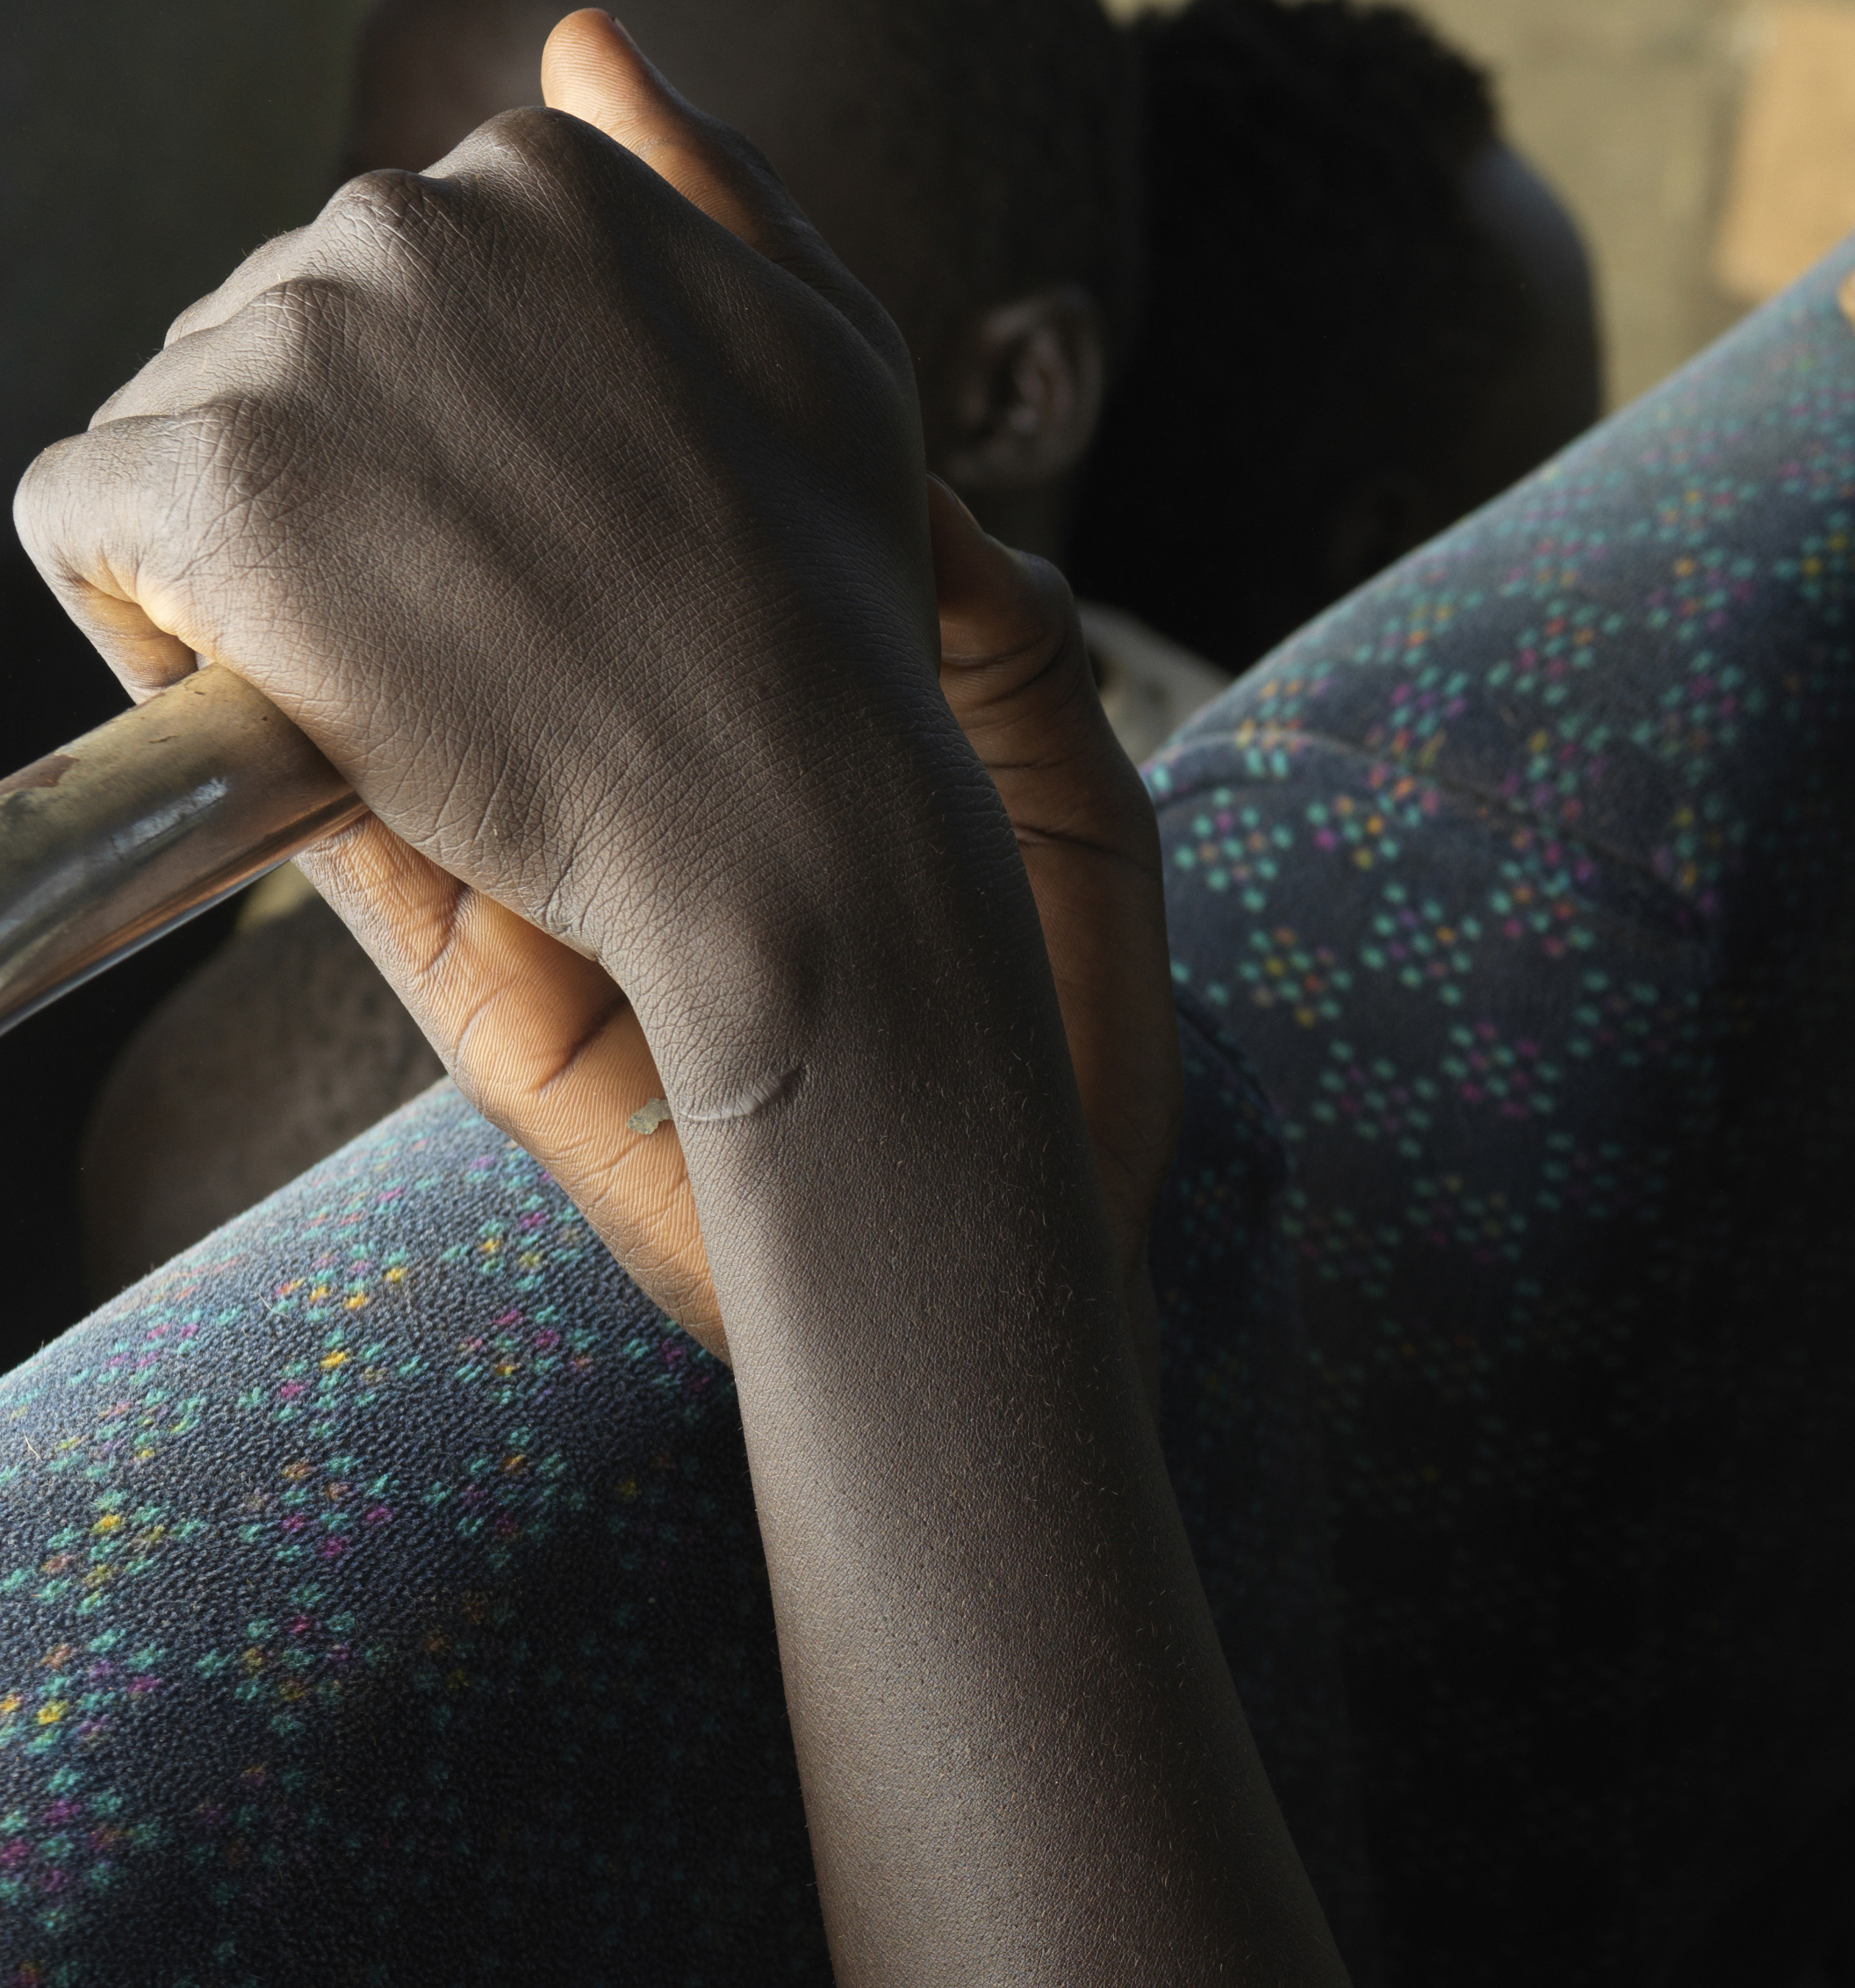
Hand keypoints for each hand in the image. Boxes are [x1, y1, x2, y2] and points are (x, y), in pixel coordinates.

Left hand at [16, 14, 1068, 1318]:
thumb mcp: (832, 353)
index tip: (519, 537)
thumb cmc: (834, 620)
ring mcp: (292, 349)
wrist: (789, 814)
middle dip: (340, 475)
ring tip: (398, 668)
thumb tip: (587, 43)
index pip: (394, 270)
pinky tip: (278, 690)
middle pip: (273, 336)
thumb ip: (714, 187)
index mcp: (539, 181)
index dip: (436, 422)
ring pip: (177, 425)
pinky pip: (80, 524)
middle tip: (470, 627)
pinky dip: (148, 618)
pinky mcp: (201, 485)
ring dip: (252, 548)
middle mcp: (400, 223)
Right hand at [280, 484, 1177, 1354]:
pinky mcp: (490, 1020)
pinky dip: (300, 781)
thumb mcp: (1077, 814)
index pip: (629, 573)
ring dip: (328, 631)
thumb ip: (1012, 656)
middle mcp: (634, 808)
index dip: (584, 472)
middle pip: (476, 633)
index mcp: (757, 740)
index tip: (562, 379)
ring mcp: (549, 908)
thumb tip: (937, 497)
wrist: (1035, 1251)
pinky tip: (285, 690)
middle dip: (422, 528)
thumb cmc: (1080, 1046)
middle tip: (402, 425)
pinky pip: (358, 876)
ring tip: (323, 526)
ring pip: (377, 735)